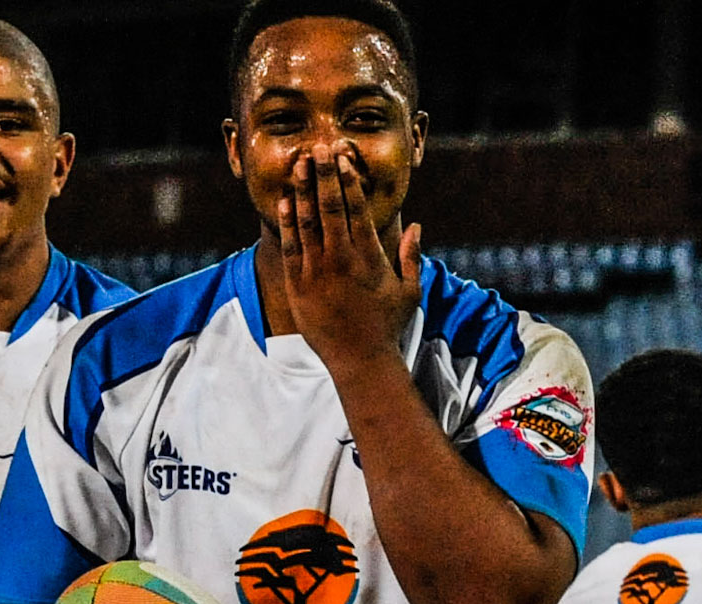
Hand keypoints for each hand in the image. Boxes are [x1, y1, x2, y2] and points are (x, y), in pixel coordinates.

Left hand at [277, 141, 420, 372]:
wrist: (359, 359)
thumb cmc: (386, 325)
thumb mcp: (408, 290)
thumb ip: (411, 256)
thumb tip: (417, 225)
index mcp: (369, 255)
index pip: (357, 207)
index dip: (349, 178)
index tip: (344, 156)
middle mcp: (341, 258)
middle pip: (330, 206)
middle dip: (324, 174)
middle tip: (319, 147)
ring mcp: (316, 271)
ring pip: (306, 221)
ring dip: (302, 190)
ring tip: (299, 163)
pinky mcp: (297, 285)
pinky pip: (290, 246)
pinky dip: (287, 222)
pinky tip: (284, 201)